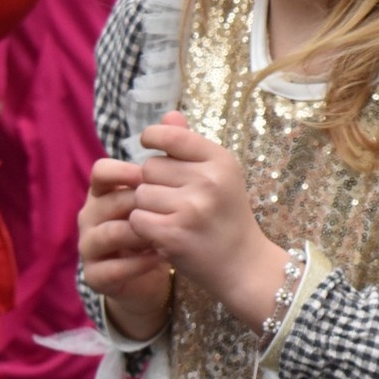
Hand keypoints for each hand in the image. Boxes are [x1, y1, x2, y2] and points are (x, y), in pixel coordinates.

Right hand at [79, 157, 172, 339]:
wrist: (162, 262)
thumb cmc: (162, 216)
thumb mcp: (168, 184)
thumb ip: (170, 151)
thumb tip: (174, 114)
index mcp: (107, 189)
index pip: (101, 171)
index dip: (122, 170)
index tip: (148, 174)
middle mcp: (93, 215)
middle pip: (107, 201)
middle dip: (137, 203)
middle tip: (169, 205)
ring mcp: (91, 246)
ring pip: (107, 234)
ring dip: (139, 232)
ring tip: (167, 231)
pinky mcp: (97, 275)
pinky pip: (111, 269)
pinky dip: (137, 262)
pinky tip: (161, 256)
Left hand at [132, 112, 289, 332]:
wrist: (241, 262)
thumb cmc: (226, 214)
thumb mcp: (218, 174)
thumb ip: (190, 144)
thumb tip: (167, 116)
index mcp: (221, 160)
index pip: (172, 136)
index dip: (153, 138)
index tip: (150, 146)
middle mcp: (209, 180)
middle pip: (150, 167)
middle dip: (153, 182)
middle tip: (172, 198)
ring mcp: (191, 207)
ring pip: (140, 193)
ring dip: (146, 206)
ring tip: (169, 216)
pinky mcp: (173, 233)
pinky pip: (136, 218)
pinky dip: (142, 227)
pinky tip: (161, 232)